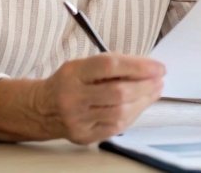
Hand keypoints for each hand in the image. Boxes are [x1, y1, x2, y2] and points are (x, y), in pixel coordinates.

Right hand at [33, 54, 164, 143]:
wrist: (41, 109)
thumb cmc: (69, 82)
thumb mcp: (83, 65)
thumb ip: (111, 65)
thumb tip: (147, 68)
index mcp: (73, 74)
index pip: (109, 66)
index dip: (138, 66)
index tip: (158, 67)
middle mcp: (73, 97)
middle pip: (118, 92)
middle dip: (145, 86)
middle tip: (159, 79)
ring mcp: (77, 120)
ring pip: (119, 113)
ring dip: (143, 101)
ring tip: (154, 91)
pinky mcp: (84, 136)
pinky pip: (115, 127)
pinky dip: (132, 115)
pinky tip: (139, 105)